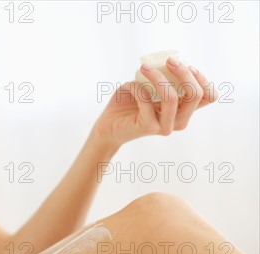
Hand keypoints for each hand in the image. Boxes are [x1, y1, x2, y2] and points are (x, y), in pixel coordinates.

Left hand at [93, 57, 217, 148]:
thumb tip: (171, 61)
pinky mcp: (149, 127)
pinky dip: (136, 86)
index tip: (188, 65)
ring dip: (158, 76)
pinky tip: (129, 86)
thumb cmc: (130, 102)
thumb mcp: (150, 83)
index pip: (209, 96)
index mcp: (184, 109)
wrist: (109, 125)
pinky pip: (146, 98)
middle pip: (197, 94)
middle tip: (169, 61)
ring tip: (144, 68)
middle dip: (184, 72)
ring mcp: (165, 126)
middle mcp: (179, 120)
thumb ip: (164, 74)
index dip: (203, 78)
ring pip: (172, 97)